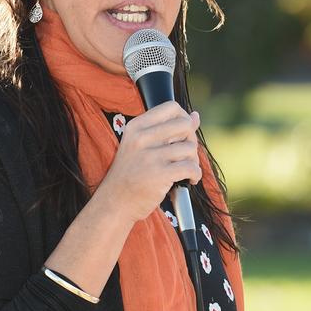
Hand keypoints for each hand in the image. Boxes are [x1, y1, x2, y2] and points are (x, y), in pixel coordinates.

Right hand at [99, 101, 201, 223]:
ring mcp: (150, 157)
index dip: (184, 119)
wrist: (115, 202)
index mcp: (136, 127)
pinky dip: (195, 175)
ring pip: (190, 148)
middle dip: (191, 140)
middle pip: (185, 125)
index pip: (171, 107)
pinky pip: (191, 167)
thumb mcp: (141, 146)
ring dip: (193, 161)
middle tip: (185, 155)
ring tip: (185, 170)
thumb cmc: (130, 175)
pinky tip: (189, 180)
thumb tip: (195, 116)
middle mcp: (141, 138)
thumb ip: (167, 130)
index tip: (183, 134)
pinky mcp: (160, 175)